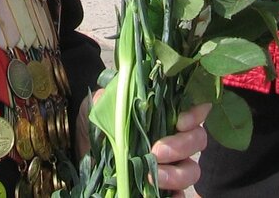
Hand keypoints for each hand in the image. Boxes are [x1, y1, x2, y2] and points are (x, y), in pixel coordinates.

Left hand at [77, 95, 209, 196]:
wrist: (81, 153)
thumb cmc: (95, 124)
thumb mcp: (100, 105)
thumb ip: (115, 95)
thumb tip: (126, 90)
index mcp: (163, 112)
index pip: (195, 106)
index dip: (196, 112)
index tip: (180, 121)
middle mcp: (173, 136)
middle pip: (198, 139)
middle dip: (182, 145)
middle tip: (157, 151)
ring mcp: (171, 164)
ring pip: (192, 169)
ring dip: (177, 174)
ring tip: (152, 176)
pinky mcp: (164, 188)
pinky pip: (181, 194)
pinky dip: (178, 196)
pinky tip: (168, 196)